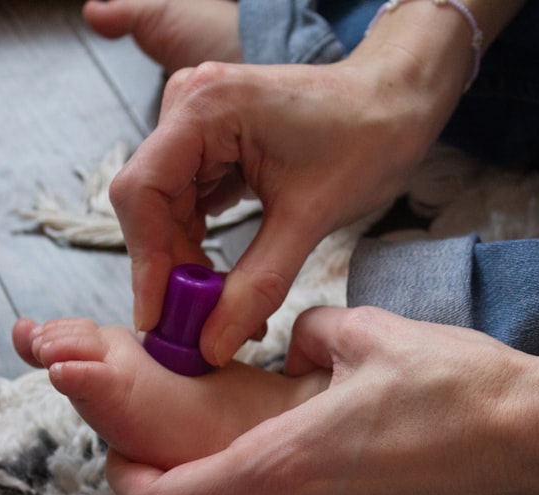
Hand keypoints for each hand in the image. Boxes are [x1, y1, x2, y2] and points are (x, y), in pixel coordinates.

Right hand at [110, 60, 447, 365]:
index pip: (143, 193)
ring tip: (219, 312)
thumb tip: (211, 344)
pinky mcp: (209, 142)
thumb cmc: (365, 139)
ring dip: (186, 264)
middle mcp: (187, 105)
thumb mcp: (311, 218)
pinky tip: (223, 282)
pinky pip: (187, 204)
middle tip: (196, 328)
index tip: (160, 321)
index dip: (146, 263)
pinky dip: (200, 246)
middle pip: (149, 205)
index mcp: (206, 107)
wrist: (396, 104)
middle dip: (170, 270)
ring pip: (164, 210)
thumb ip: (257, 284)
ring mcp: (195, 123)